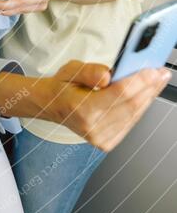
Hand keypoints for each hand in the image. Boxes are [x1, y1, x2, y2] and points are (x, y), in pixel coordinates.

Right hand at [50, 60, 170, 150]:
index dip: (140, 81)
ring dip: (149, 97)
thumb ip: (89, 71)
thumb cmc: (62, 87)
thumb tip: (108, 75)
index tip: (154, 70)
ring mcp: (100, 138)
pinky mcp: (107, 142)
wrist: (52, 106)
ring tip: (157, 81)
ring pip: (134, 115)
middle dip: (150, 88)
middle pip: (131, 105)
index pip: (119, 94)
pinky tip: (145, 95)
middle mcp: (92, 127)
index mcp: (81, 108)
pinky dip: (141, 107)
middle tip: (161, 73)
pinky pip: (131, 122)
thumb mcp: (70, 70)